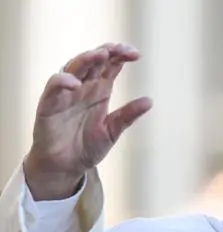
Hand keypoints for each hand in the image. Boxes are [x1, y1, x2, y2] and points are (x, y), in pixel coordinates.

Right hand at [24, 43, 151, 199]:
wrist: (66, 167)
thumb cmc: (87, 147)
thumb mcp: (112, 131)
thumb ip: (128, 116)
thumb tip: (150, 101)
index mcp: (100, 90)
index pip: (110, 65)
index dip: (121, 55)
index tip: (136, 54)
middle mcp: (83, 87)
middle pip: (93, 61)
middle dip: (107, 52)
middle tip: (121, 49)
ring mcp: (65, 94)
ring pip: (73, 67)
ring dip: (86, 59)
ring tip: (101, 55)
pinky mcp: (48, 105)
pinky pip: (53, 87)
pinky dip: (62, 81)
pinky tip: (76, 83)